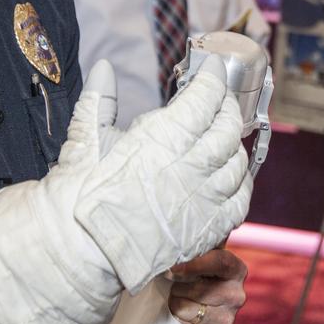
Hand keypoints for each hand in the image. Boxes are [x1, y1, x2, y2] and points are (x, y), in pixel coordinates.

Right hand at [74, 55, 252, 293]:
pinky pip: (241, 201)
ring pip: (237, 162)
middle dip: (225, 107)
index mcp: (160, 141)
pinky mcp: (208, 230)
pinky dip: (242, 183)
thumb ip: (100, 101)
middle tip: (218, 99)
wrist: (82, 256)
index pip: (203, 100)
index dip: (211, 80)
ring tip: (224, 135)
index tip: (211, 72)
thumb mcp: (86, 141)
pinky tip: (232, 176)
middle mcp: (189, 168)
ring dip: (234, 143)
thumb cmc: (81, 198)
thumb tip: (105, 67)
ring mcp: (203, 201)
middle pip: (226, 127)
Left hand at [166, 248, 247, 323]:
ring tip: (178, 297)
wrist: (203, 309)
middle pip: (198, 288)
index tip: (174, 266)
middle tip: (175, 282)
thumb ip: (200, 243)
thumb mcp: (204, 255)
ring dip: (174, 301)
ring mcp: (228, 318)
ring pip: (186, 308)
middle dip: (178, 284)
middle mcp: (238, 295)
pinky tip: (181, 314)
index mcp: (237, 269)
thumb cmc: (199, 274)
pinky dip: (176, 319)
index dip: (194, 264)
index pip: (219, 262)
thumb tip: (186, 226)